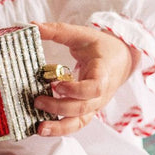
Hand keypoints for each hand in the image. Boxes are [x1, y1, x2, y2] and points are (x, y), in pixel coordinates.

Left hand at [34, 21, 137, 136]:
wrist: (121, 59)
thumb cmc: (102, 47)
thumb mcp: (82, 34)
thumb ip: (58, 31)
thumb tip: (33, 26)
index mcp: (104, 73)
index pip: (94, 88)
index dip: (76, 90)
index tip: (55, 84)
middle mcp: (101, 94)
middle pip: (83, 108)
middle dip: (59, 108)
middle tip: (37, 100)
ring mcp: (95, 105)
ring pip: (80, 122)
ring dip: (60, 127)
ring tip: (39, 128)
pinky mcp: (88, 111)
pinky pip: (75, 123)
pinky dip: (60, 128)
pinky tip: (43, 127)